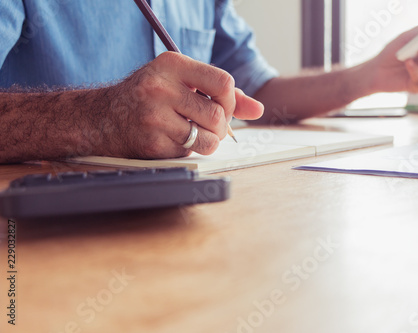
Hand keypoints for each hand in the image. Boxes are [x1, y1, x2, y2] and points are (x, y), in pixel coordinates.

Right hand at [101, 52, 263, 158]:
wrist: (101, 118)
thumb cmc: (147, 96)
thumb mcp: (179, 81)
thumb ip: (219, 92)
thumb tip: (258, 110)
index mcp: (171, 65)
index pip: (223, 82)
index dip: (231, 100)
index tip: (223, 107)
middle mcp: (161, 88)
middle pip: (218, 115)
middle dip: (220, 126)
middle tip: (209, 125)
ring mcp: (154, 117)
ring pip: (208, 139)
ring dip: (208, 141)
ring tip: (194, 134)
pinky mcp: (151, 143)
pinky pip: (189, 153)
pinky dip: (188, 150)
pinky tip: (172, 139)